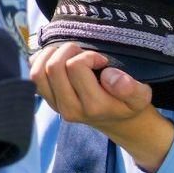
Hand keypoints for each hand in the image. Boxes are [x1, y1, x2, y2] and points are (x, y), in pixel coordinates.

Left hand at [31, 43, 173, 170]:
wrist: (119, 121)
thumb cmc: (128, 104)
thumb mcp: (141, 96)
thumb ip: (130, 87)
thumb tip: (109, 74)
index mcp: (93, 106)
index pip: (76, 67)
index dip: (89, 55)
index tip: (101, 61)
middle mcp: (70, 109)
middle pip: (54, 67)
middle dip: (68, 51)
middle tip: (84, 54)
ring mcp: (56, 106)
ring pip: (38, 72)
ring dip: (51, 55)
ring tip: (69, 54)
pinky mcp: (48, 101)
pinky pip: (32, 77)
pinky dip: (40, 62)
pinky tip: (56, 58)